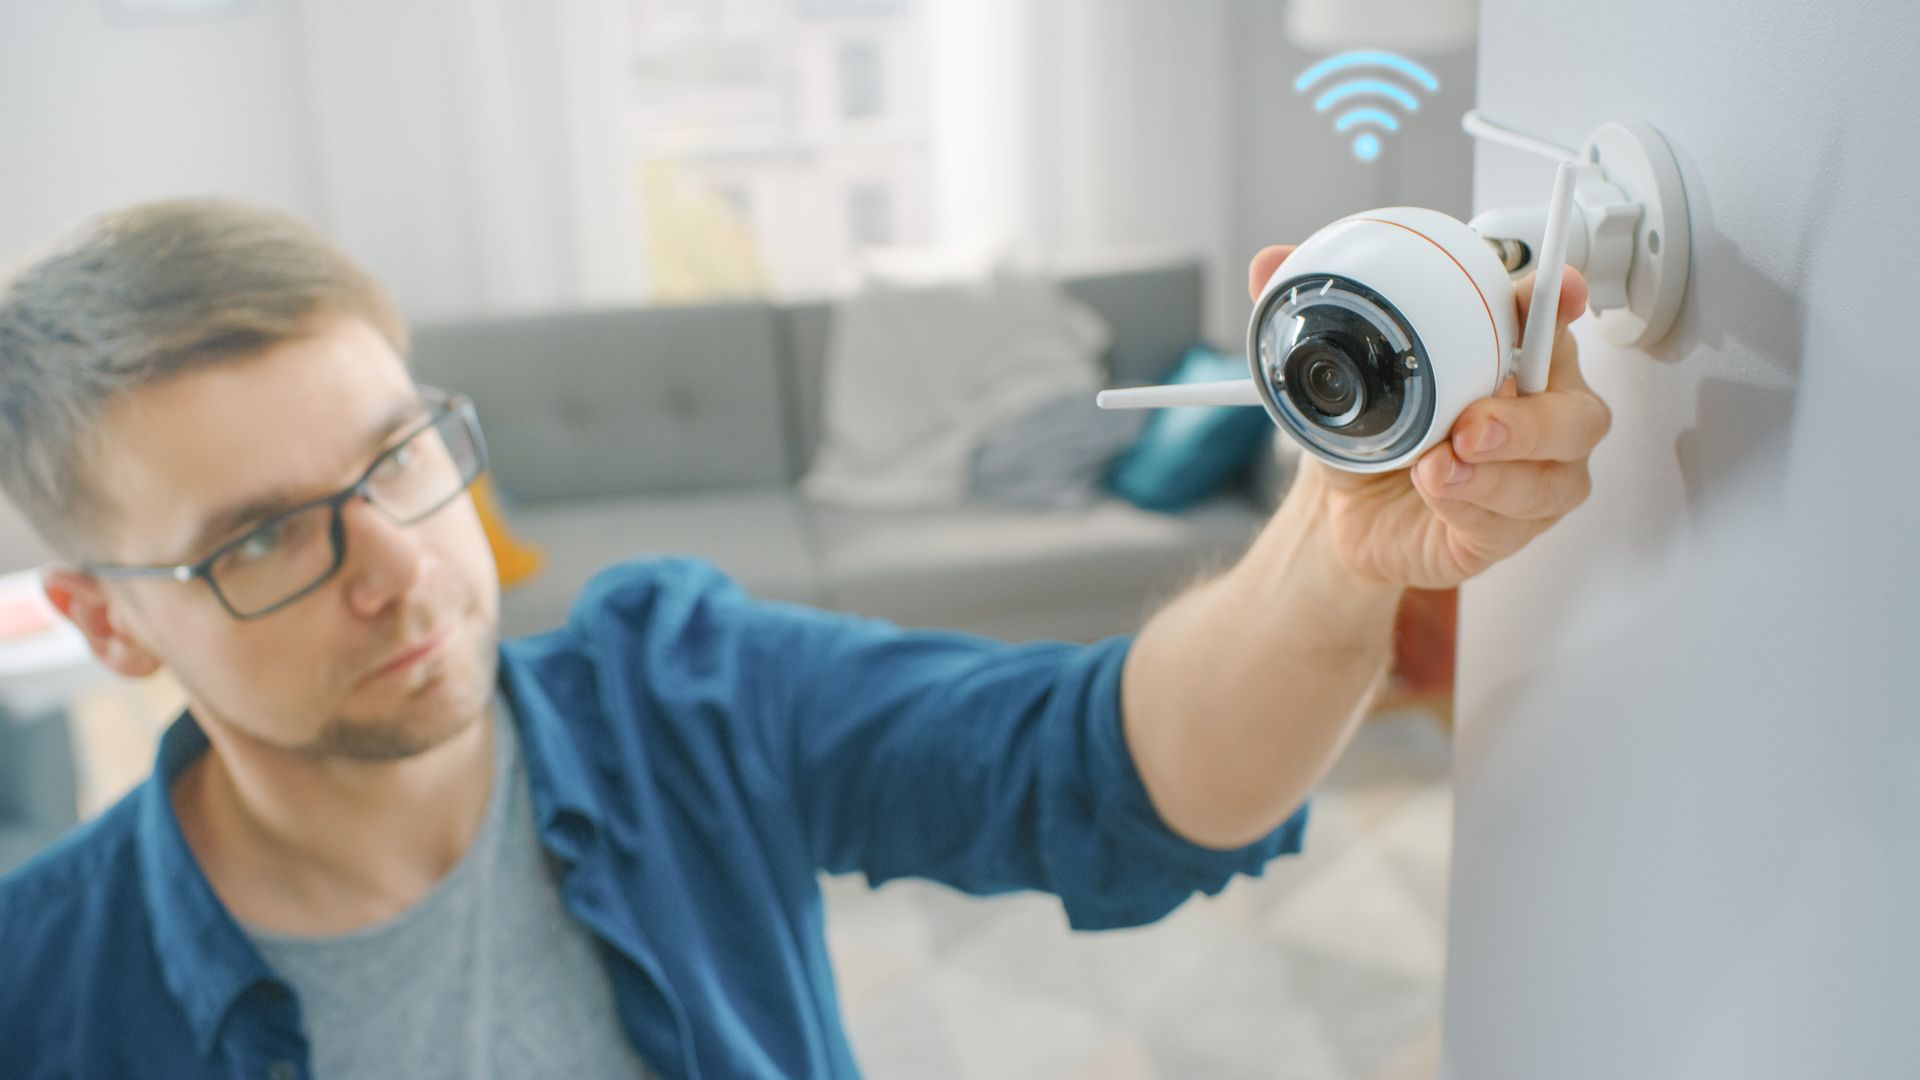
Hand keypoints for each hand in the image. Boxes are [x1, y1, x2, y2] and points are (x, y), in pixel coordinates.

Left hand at [1247, 244, 1611, 590]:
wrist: (1344, 510)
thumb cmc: (1370, 431)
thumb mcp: (1336, 369)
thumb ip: (1309, 311)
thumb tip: (1269, 264)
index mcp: (1513, 353)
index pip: (1551, 317)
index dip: (1560, 300)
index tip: (1556, 290)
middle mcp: (1542, 413)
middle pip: (1576, 411)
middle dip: (1532, 418)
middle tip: (1472, 423)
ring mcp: (1537, 474)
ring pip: (1553, 473)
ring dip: (1496, 470)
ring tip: (1439, 465)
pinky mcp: (1513, 526)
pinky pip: (1514, 519)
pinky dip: (1474, 503)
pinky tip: (1440, 491)